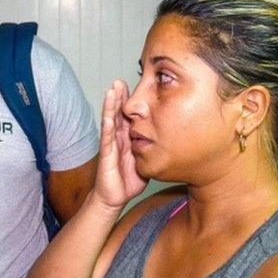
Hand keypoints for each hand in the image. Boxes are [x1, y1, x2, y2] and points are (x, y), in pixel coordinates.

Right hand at [92, 80, 146, 209]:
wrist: (115, 197)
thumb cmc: (129, 179)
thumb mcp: (145, 158)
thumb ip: (152, 146)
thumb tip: (171, 136)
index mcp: (127, 137)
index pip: (128, 114)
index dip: (130, 100)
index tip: (135, 84)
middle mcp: (117, 138)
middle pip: (117, 112)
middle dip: (118, 96)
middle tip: (120, 80)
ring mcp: (110, 145)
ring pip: (110, 121)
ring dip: (110, 105)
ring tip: (112, 90)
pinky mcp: (106, 155)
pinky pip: (107, 139)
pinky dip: (107, 126)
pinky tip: (108, 116)